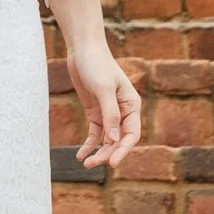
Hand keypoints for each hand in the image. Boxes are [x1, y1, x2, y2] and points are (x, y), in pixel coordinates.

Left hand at [66, 35, 140, 167]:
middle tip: (91, 165)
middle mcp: (123, 112)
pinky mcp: (96, 112)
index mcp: (132, 106)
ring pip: (106, 139)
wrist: (83, 49)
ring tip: (85, 163)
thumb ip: (110, 115)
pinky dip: (89, 144)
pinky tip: (80, 155)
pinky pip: (95, 133)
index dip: (122, 150)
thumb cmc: (97, 65)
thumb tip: (114, 140)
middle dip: (106, 153)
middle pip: (118, 140)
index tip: (111, 163)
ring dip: (97, 151)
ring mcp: (109, 113)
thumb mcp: (103, 89)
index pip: (131, 135)